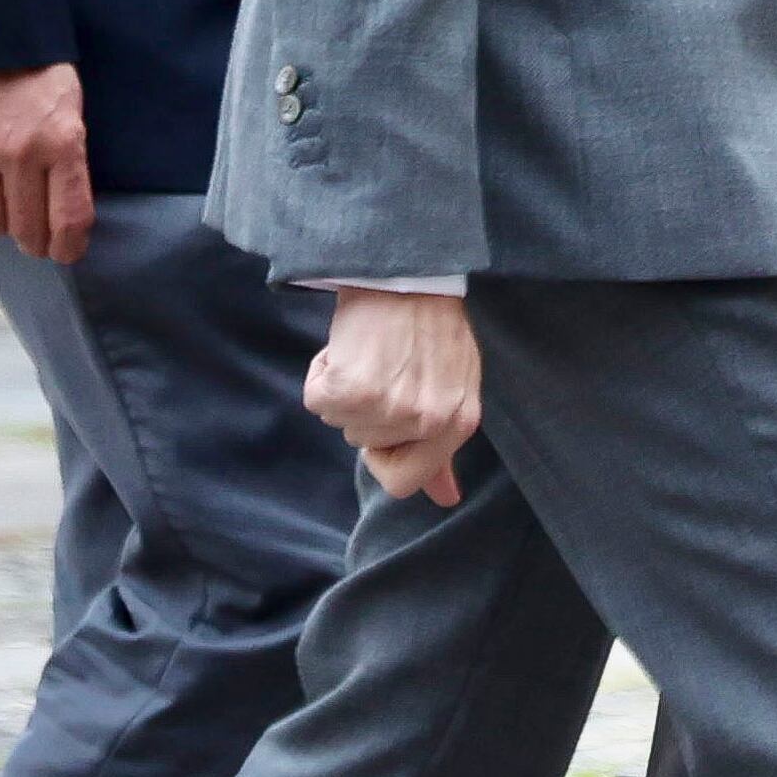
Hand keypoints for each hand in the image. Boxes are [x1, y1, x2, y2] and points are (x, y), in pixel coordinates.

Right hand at [0, 62, 93, 261]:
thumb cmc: (33, 68)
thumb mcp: (68, 104)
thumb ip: (68, 155)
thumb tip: (65, 213)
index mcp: (63, 141)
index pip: (70, 217)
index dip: (67, 246)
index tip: (64, 253)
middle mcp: (20, 151)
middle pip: (26, 228)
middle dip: (32, 241)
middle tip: (32, 239)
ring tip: (2, 220)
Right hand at [308, 287, 483, 503]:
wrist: (408, 277)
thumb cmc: (432, 331)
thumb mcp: (456, 387)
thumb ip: (445, 448)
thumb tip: (446, 499)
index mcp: (458, 424)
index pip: (404, 482)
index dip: (384, 457)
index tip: (386, 426)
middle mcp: (425, 421)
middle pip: (365, 447)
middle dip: (368, 413)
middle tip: (387, 369)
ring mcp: (386, 408)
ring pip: (342, 423)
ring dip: (348, 390)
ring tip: (373, 354)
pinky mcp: (349, 389)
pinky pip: (318, 400)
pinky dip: (324, 373)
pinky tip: (350, 348)